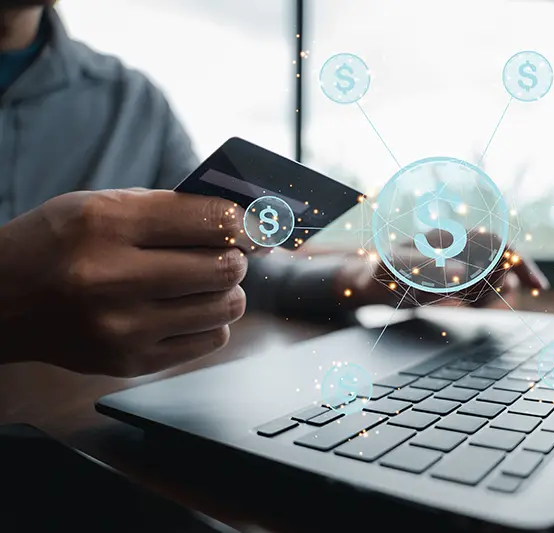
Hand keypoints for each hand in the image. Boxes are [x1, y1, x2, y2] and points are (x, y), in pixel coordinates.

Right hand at [0, 189, 248, 376]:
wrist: (0, 302)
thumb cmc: (56, 244)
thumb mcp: (101, 205)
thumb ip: (171, 209)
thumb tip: (243, 221)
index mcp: (107, 224)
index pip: (211, 219)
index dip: (245, 221)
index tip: (253, 225)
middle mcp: (114, 278)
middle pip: (224, 268)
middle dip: (236, 257)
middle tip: (227, 254)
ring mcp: (123, 327)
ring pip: (225, 308)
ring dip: (227, 291)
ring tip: (206, 282)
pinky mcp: (130, 362)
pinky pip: (210, 341)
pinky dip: (211, 321)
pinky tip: (188, 309)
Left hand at [334, 229, 547, 309]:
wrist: (365, 283)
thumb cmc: (378, 273)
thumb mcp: (395, 271)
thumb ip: (426, 270)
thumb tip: (462, 274)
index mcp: (451, 239)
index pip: (497, 245)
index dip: (521, 263)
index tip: (536, 287)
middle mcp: (461, 249)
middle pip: (501, 265)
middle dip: (502, 287)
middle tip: (485, 308)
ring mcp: (461, 266)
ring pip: (494, 281)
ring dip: (491, 297)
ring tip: (471, 310)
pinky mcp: (457, 284)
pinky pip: (482, 293)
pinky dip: (481, 304)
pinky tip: (464, 310)